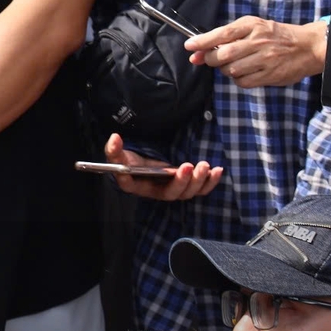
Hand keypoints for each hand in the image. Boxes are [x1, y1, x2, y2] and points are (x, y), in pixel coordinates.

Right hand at [102, 133, 222, 200]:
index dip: (148, 180)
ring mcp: (173, 190)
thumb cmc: (130, 162)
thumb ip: (113, 149)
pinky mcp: (186, 187)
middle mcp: (156, 192)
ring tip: (204, 165)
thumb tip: (114, 137)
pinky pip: (201, 189)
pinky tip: (217, 170)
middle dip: (183, 181)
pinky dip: (210, 182)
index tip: (167, 169)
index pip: (135, 185)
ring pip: (189, 192)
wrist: (144, 166)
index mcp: (136, 186)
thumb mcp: (118, 155)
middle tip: (189, 166)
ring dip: (199, 181)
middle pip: (172, 193)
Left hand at [187, 16, 325, 88]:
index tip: (189, 46)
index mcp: (252, 26)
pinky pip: (243, 82)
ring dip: (225, 69)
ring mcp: (266, 59)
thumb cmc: (275, 36)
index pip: (222, 33)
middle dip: (210, 59)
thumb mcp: (253, 27)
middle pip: (223, 54)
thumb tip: (196, 51)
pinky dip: (238, 79)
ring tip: (232, 64)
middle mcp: (259, 41)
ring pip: (231, 70)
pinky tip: (244, 72)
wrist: (308, 46)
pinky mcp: (271, 75)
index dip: (203, 41)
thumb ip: (225, 37)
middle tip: (209, 58)